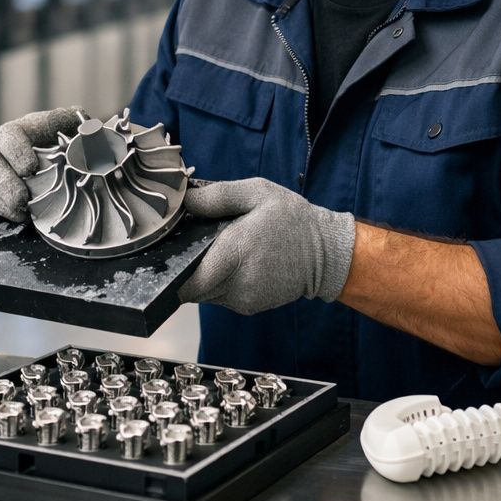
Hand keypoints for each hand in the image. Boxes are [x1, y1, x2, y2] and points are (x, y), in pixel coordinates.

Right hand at [0, 106, 84, 220]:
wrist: (71, 158)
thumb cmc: (75, 140)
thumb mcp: (80, 129)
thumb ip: (83, 132)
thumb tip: (90, 138)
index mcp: (25, 129)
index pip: (10, 135)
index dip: (16, 153)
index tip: (31, 169)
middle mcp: (4, 147)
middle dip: (6, 182)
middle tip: (23, 198)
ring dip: (3, 199)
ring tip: (23, 210)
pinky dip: (3, 209)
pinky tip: (22, 216)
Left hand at [178, 178, 355, 313]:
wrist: (328, 253)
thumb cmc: (293, 220)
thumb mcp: (257, 193)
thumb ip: (218, 195)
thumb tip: (186, 199)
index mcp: (233, 256)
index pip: (186, 282)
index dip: (173, 271)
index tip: (171, 253)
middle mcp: (236, 285)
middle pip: (191, 288)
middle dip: (188, 268)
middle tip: (198, 245)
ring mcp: (243, 300)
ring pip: (205, 293)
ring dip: (205, 275)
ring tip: (221, 251)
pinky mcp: (249, 307)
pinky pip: (221, 296)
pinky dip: (221, 282)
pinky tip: (236, 263)